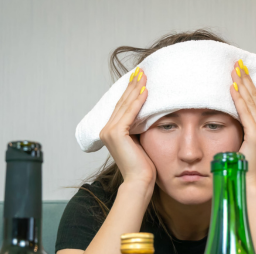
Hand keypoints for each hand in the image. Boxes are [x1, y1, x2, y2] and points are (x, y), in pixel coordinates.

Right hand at [99, 67, 154, 189]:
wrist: (139, 181)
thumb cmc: (144, 166)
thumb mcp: (141, 141)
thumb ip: (139, 127)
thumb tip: (149, 113)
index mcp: (110, 131)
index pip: (122, 107)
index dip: (130, 92)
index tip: (139, 78)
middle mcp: (106, 130)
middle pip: (122, 102)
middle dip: (133, 85)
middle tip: (142, 70)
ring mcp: (109, 131)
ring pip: (125, 105)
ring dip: (136, 88)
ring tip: (144, 75)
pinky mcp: (116, 134)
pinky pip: (129, 113)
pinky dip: (138, 101)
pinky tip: (145, 91)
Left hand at [230, 61, 255, 187]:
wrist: (247, 186)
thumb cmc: (239, 170)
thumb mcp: (237, 147)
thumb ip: (235, 134)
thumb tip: (223, 124)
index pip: (254, 102)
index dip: (247, 85)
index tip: (239, 71)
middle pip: (254, 97)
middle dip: (245, 79)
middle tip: (237, 62)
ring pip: (250, 102)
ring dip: (242, 84)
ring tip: (234, 69)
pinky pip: (245, 113)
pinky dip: (239, 99)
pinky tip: (232, 88)